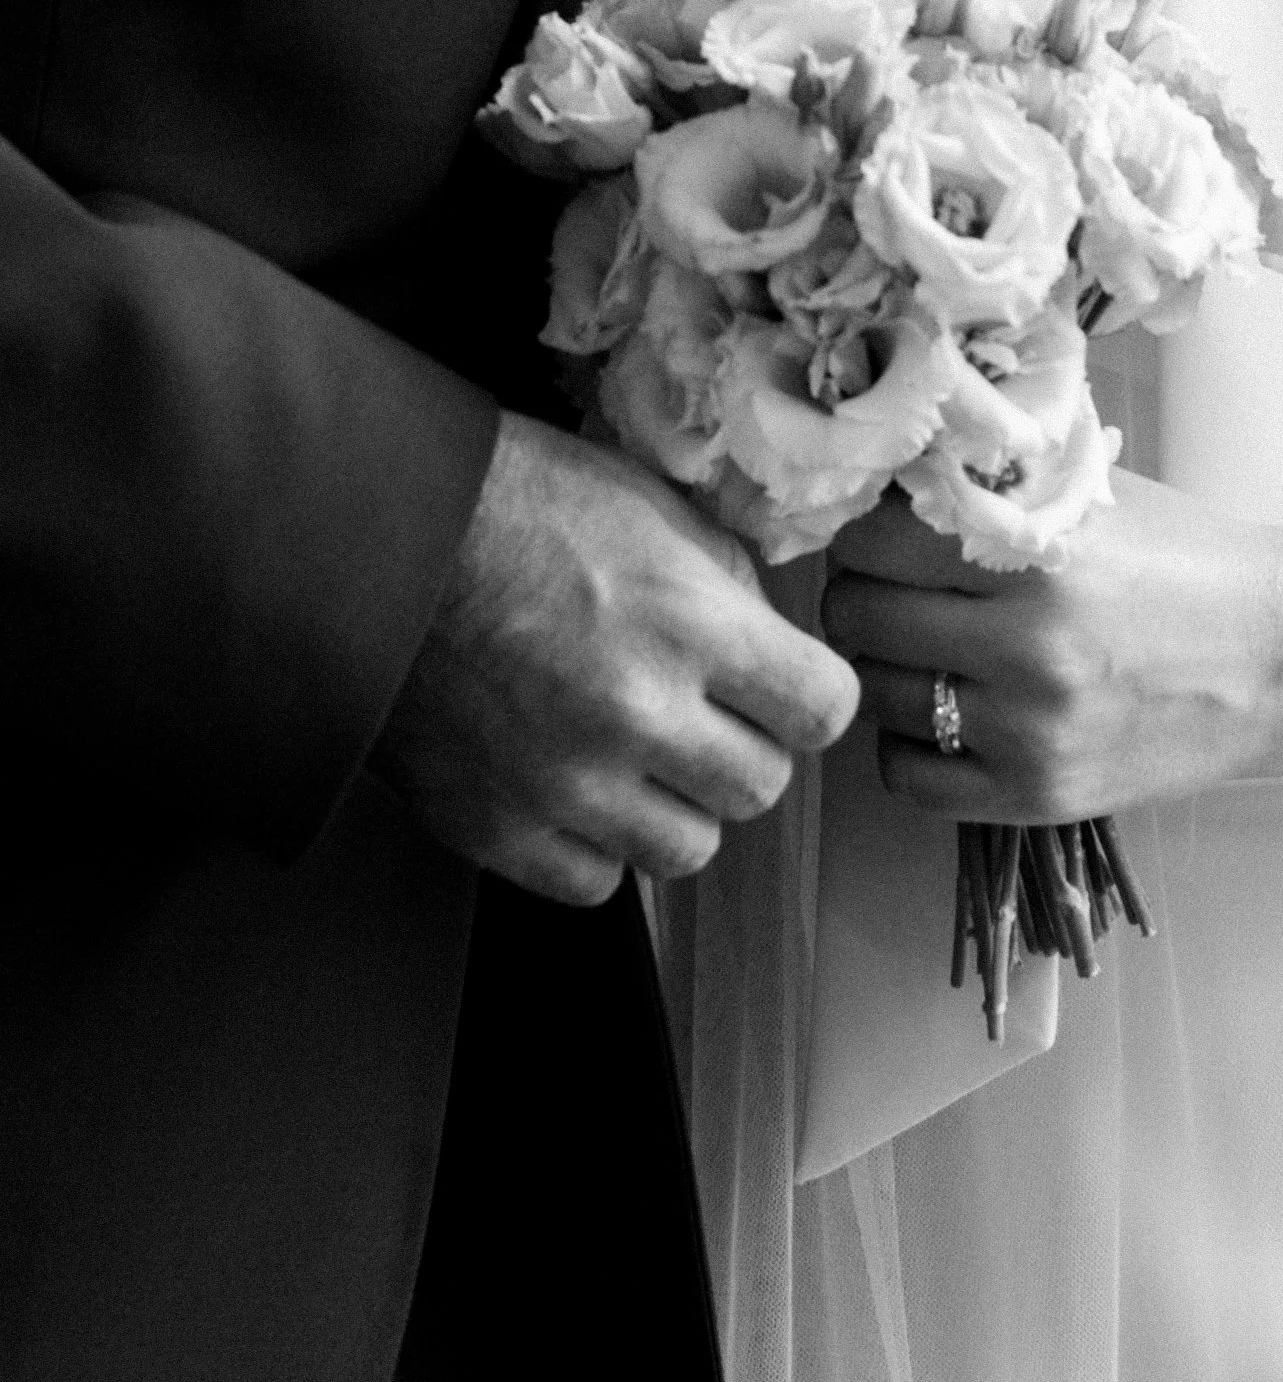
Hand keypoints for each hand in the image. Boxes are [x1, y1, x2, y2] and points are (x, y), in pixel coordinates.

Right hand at [375, 413, 858, 902]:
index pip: (822, 709)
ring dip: (674, 805)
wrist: (362, 539)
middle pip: (761, 786)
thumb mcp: (639, 500)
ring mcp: (566, 786)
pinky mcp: (495, 830)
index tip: (782, 687)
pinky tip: (571, 787)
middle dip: (741, 747)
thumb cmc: (500, 499)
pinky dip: (595, 844)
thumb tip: (762, 636)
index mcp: (689, 623)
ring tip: (633, 754)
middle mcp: (639, 716)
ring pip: (687, 849)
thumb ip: (720, 576)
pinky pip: (595, 882)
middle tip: (699, 713)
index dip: (806, 696)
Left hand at [821, 474, 1282, 820]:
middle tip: (890, 585)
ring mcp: (1031, 732)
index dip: (863, 528)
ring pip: (873, 694)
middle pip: (856, 616)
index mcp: (1039, 557)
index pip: (871, 538)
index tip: (879, 528)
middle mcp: (1028, 649)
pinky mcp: (1039, 795)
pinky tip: (951, 710)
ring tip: (928, 645)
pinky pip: (907, 775)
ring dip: (885, 666)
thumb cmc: (1187, 559)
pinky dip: (912, 743)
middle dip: (860, 592)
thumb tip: (880, 468)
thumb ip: (990, 486)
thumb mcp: (1091, 497)